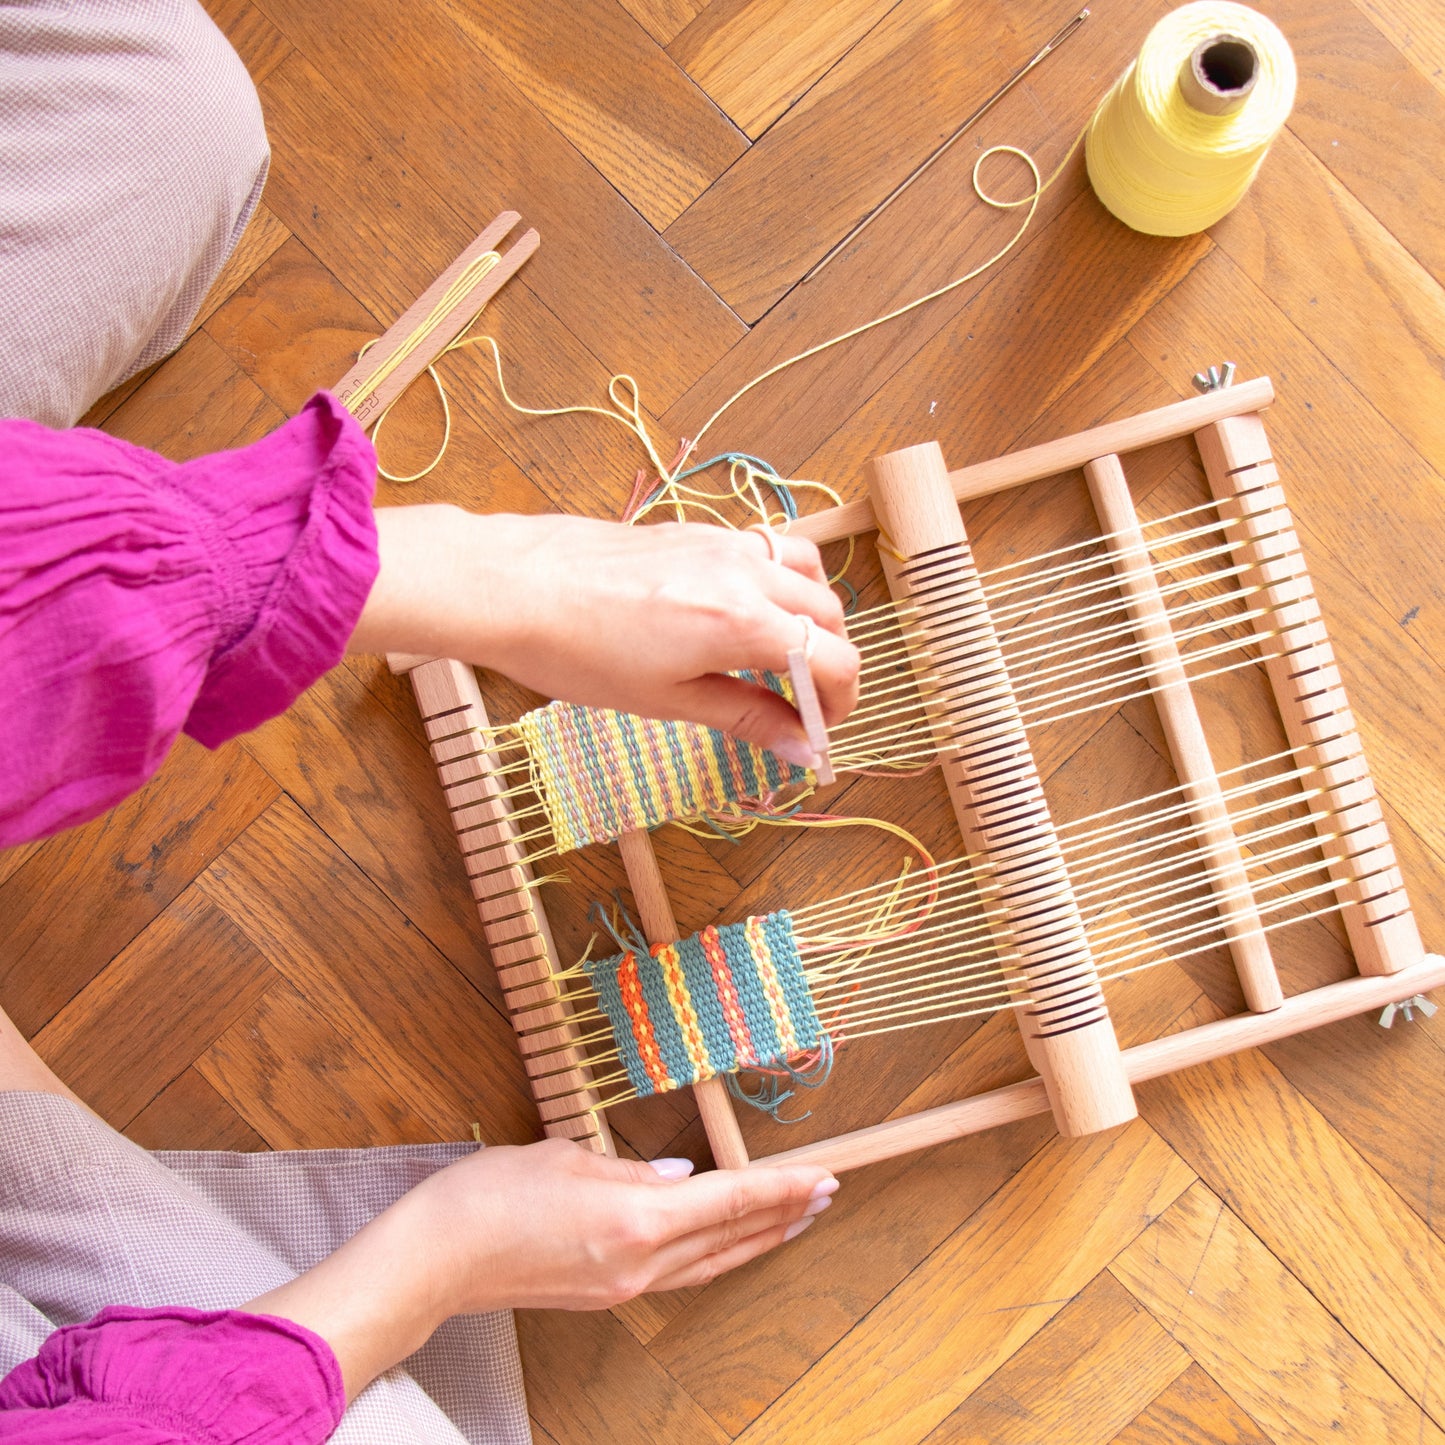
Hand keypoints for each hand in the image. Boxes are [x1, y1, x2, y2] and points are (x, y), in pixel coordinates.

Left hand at [348, 505, 859, 761]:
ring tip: (779, 656)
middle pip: (830, 614)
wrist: (516, 587)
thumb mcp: (668, 699)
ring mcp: (723, 543)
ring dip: (811, 616)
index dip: (840, 702)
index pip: (836, 659)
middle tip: (800, 706)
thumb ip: (746, 717)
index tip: (821, 731)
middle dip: (830, 663)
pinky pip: (767, 548)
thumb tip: (799, 748)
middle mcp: (746, 573)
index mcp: (745, 623)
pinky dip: (779, 582)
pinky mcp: (697, 530)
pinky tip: (743, 614)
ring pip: (806, 572)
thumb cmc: (578, 649)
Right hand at [409, 1138, 837, 1311]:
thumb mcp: (567, 1158)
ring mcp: (622, 1287)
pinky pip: (678, 1275)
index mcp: (636, 1219)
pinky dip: (713, 1255)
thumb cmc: (489, 1196)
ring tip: (790, 1220)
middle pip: (730, 1239)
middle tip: (825, 1195)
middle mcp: (639, 1263)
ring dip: (755, 1241)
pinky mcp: (603, 1296)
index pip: (730, 1200)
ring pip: (709, 1263)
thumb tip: (680, 1178)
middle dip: (783, 1217)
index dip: (781, 1189)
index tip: (822, 1178)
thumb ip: (631, 1169)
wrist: (433, 1260)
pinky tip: (720, 1239)